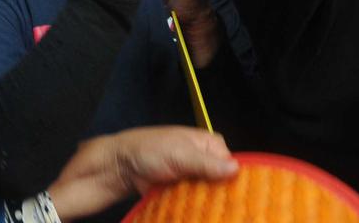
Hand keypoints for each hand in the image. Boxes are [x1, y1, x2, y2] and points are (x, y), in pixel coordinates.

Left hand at [48, 127, 236, 219]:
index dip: (236, 180)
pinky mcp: (180, 192)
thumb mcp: (179, 153)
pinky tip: (202, 217)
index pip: (231, 164)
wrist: (117, 165)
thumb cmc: (146, 150)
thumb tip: (235, 169)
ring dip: (210, 205)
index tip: (242, 198)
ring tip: (218, 217)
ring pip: (209, 194)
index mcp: (207, 143)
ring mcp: (190, 177)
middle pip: (222, 182)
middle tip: (231, 213)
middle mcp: (201, 160)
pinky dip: (196, 210)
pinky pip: (194, 202)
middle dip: (224, 196)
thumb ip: (205, 163)